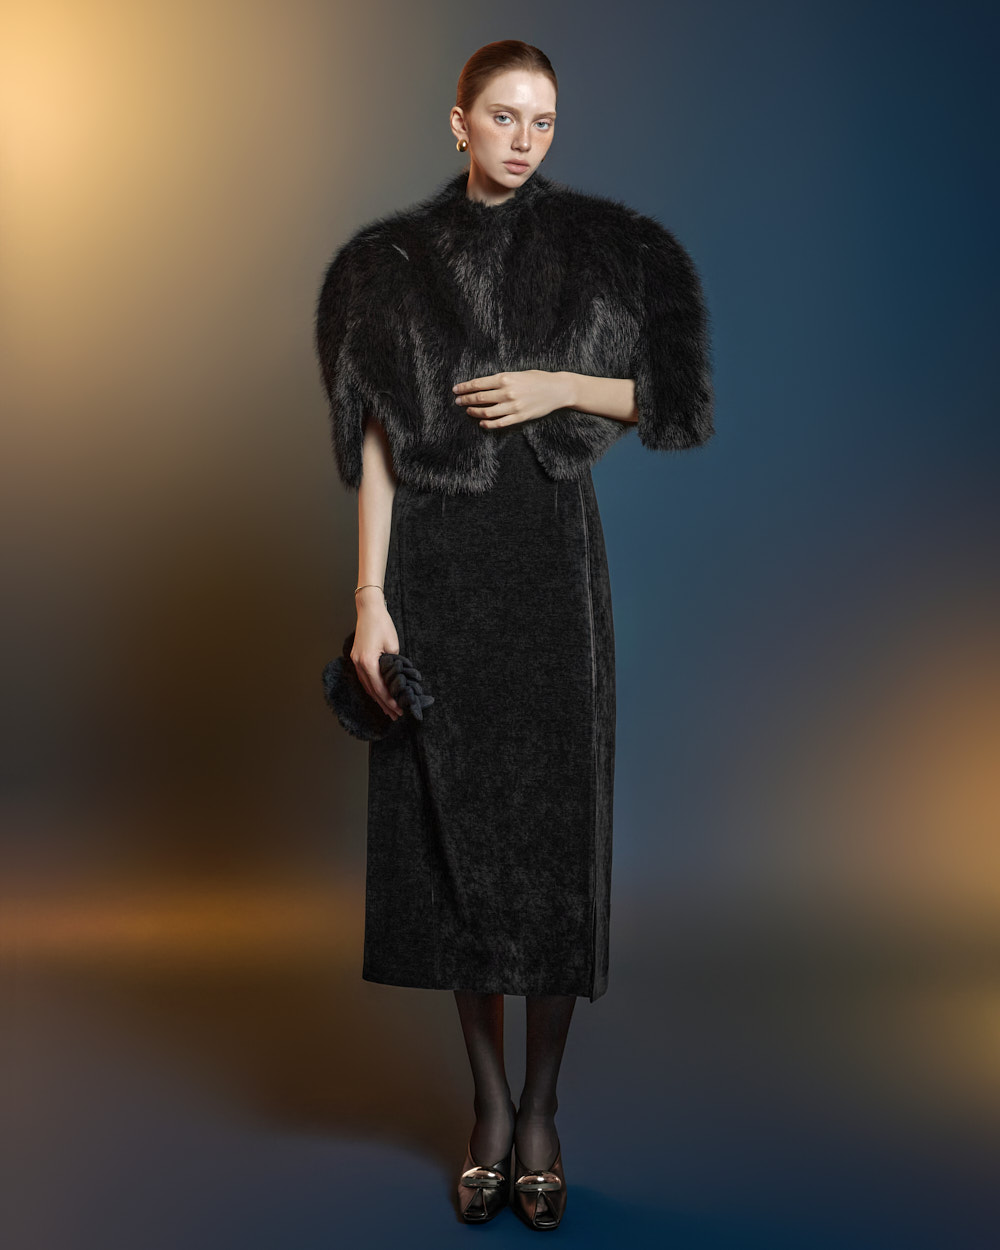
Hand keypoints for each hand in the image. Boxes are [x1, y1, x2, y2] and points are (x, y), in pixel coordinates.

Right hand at [352, 603, 402, 719]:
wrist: (369, 610)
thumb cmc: (382, 624)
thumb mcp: (393, 646)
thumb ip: (392, 664)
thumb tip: (394, 678)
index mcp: (368, 662)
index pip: (379, 688)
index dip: (389, 701)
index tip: (399, 710)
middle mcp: (359, 664)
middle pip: (372, 690)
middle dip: (384, 704)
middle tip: (395, 716)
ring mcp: (355, 661)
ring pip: (367, 686)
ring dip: (377, 698)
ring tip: (388, 710)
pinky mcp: (356, 658)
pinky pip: (364, 678)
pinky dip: (372, 688)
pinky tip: (378, 695)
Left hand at [452, 370, 573, 428]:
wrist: (557, 389)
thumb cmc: (538, 379)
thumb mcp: (518, 374)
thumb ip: (501, 380)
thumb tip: (483, 386)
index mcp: (505, 378)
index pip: (478, 384)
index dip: (465, 387)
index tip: (456, 390)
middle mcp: (507, 392)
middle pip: (479, 398)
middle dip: (465, 400)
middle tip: (458, 401)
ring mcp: (513, 406)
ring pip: (487, 412)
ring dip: (474, 412)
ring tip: (468, 411)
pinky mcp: (519, 417)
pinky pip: (499, 423)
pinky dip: (488, 424)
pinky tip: (482, 423)